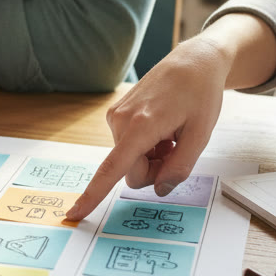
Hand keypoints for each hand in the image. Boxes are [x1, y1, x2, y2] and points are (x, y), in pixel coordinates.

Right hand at [67, 37, 232, 220]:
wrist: (193, 62)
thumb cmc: (200, 94)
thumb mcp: (201, 135)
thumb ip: (180, 167)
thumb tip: (160, 189)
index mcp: (141, 126)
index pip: (113, 169)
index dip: (93, 195)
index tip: (73, 214)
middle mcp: (120, 120)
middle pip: (130, 172)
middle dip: (153, 171)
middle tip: (176, 149)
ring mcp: (116, 116)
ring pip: (129, 160)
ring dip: (152, 156)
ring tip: (170, 134)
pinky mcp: (116, 114)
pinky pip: (128, 146)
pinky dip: (146, 145)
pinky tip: (162, 128)